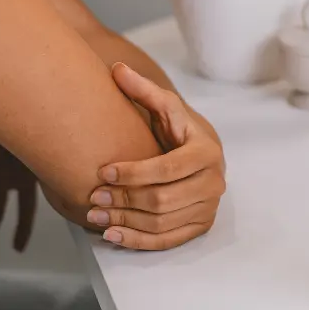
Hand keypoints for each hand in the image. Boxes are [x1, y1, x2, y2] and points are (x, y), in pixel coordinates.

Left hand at [84, 62, 227, 250]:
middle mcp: (214, 182)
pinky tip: (111, 235)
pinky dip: (137, 241)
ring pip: (162, 223)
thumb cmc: (177, 130)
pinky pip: (167, 241)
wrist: (199, 152)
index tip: (104, 171)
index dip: (135, 172)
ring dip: (125, 222)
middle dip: (125, 199)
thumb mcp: (165, 107)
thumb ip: (142, 90)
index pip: (169, 168)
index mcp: (207, 151)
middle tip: (94, 196)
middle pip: (164, 199)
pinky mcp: (200, 226)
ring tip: (94, 215)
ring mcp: (209, 207)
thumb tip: (116, 68)